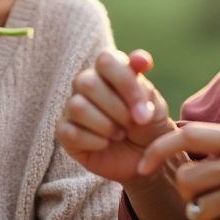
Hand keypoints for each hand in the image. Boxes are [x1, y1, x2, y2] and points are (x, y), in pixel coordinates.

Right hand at [57, 49, 175, 184]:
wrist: (145, 159)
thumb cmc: (148, 126)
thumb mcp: (154, 105)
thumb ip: (143, 84)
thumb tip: (141, 60)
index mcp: (108, 71)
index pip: (106, 60)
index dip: (125, 82)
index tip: (144, 108)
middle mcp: (86, 84)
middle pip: (88, 83)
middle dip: (117, 108)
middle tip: (134, 123)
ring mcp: (72, 108)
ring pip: (78, 107)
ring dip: (106, 125)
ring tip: (120, 134)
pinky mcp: (64, 132)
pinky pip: (71, 132)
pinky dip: (95, 141)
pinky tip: (106, 144)